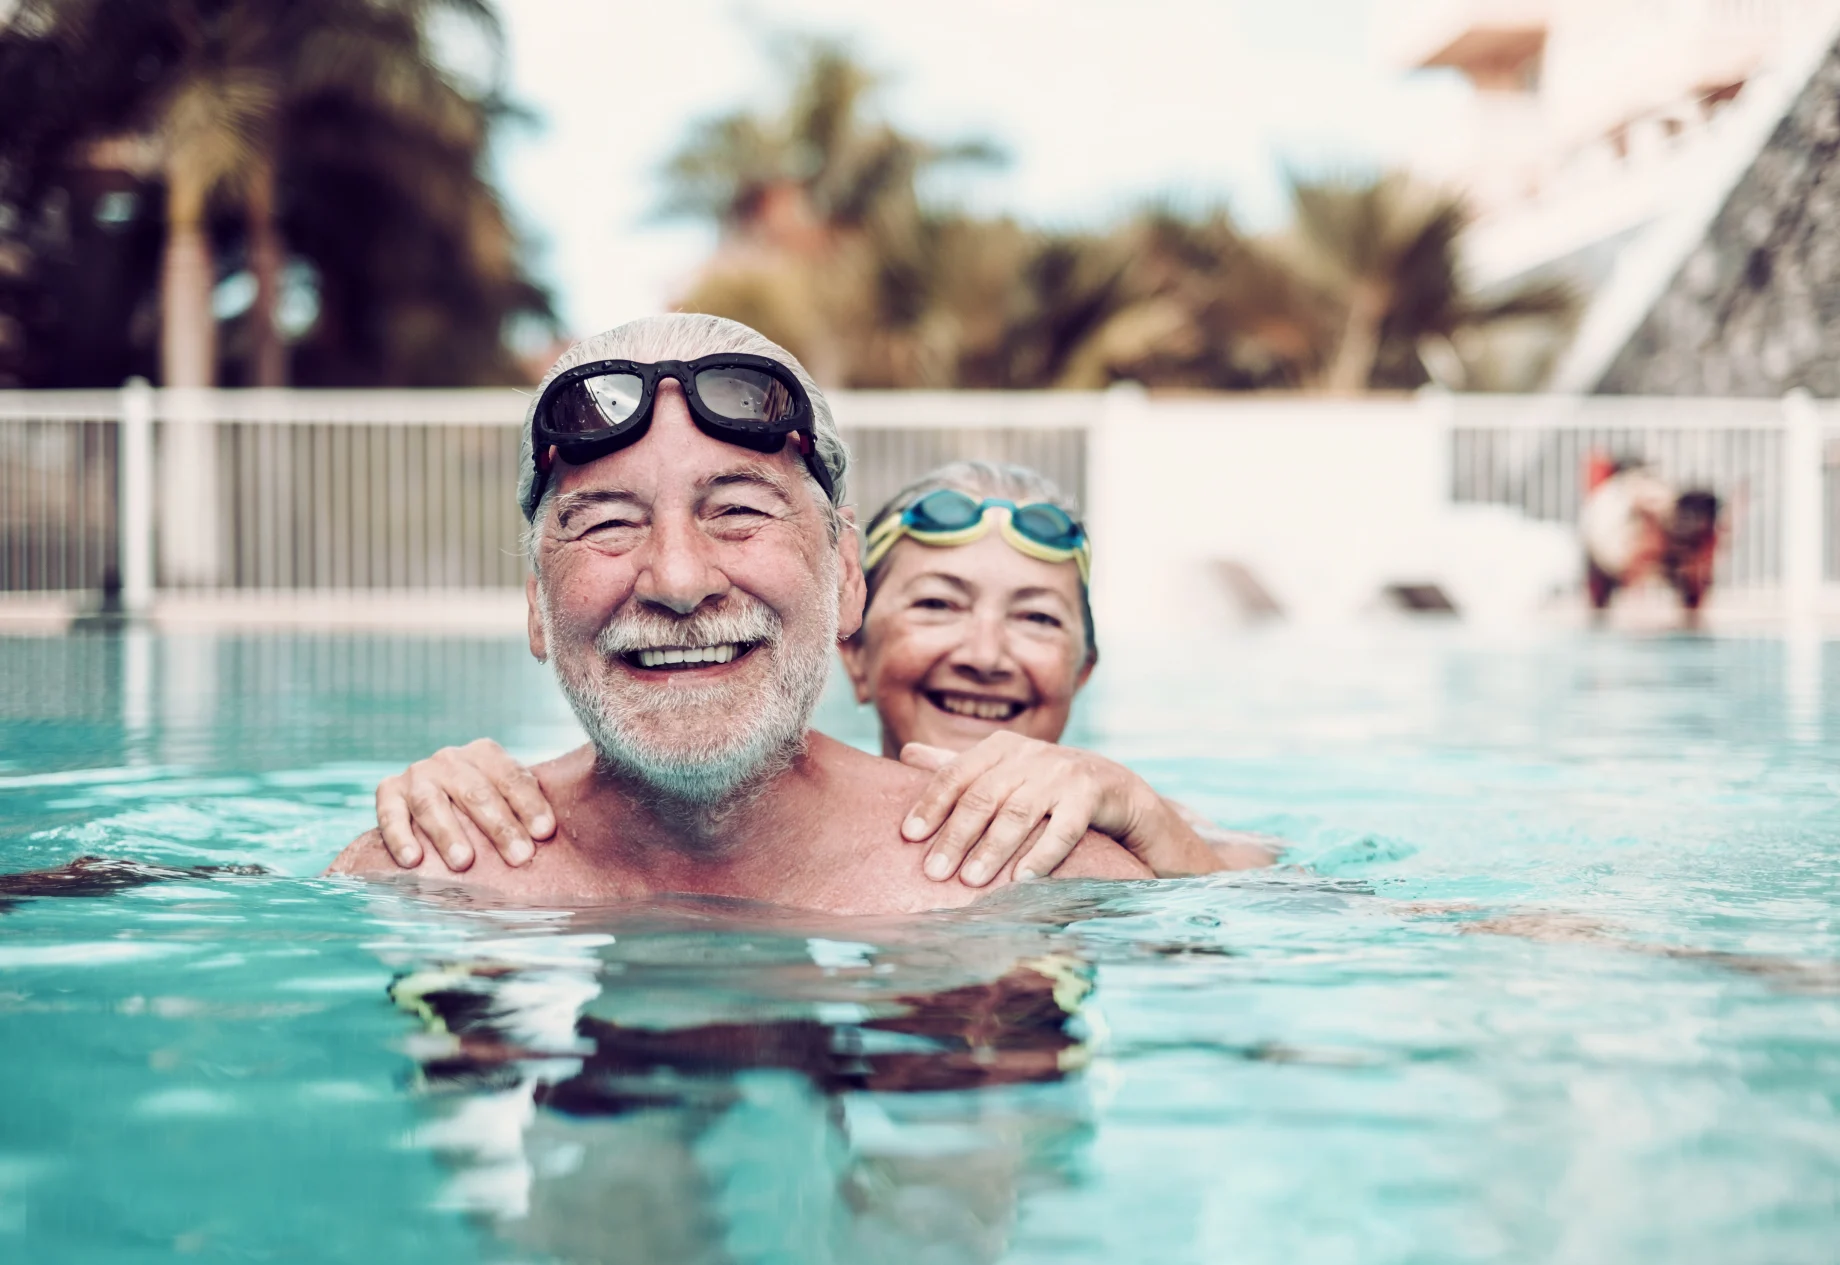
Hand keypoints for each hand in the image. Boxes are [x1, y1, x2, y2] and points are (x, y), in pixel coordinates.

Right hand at [375, 739, 554, 870]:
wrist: (433, 795)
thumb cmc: (484, 805)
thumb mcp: (507, 795)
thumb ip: (527, 806)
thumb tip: (552, 836)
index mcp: (485, 754)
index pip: (511, 777)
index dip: (529, 805)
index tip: (544, 833)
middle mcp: (450, 760)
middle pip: (476, 792)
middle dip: (499, 827)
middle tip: (518, 857)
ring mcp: (417, 774)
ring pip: (432, 803)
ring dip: (448, 833)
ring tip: (463, 862)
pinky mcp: (388, 792)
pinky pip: (390, 814)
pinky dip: (399, 837)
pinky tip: (413, 860)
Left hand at [897, 731, 1216, 885]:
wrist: (1118, 789)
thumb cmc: (1047, 786)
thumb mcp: (1005, 770)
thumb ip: (960, 767)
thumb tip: (905, 754)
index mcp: (1001, 747)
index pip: (956, 775)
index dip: (931, 804)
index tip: (908, 836)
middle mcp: (1029, 755)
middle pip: (983, 797)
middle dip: (956, 836)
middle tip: (933, 873)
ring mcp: (1062, 773)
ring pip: (1018, 814)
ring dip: (992, 850)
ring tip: (970, 882)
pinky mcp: (1092, 795)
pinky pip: (1063, 829)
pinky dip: (1041, 855)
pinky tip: (1021, 880)